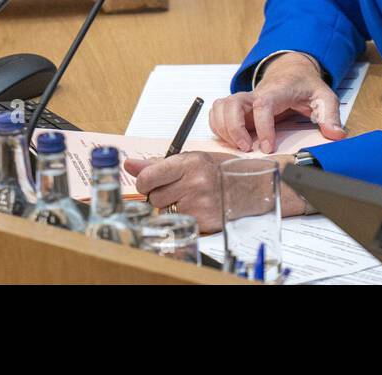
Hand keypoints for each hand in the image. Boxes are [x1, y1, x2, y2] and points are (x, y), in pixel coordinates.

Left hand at [125, 151, 308, 232]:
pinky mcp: (203, 220)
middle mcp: (193, 181)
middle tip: (179, 189)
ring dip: (173, 207)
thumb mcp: (192, 160)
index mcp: (188, 162)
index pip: (148, 176)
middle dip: (162, 195)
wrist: (251, 186)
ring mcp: (199, 202)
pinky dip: (186, 217)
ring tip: (191, 197)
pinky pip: (180, 221)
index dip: (143, 183)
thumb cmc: (220, 171)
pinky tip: (200, 208)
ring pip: (164, 211)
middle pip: (154, 197)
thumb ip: (158, 164)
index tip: (148, 183)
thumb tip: (129, 165)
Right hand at [209, 53, 346, 153]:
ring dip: (223, 128)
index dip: (262, 126)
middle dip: (234, 128)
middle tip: (247, 148)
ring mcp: (245, 100)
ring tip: (239, 146)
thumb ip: (330, 114)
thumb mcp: (324, 96)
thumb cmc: (305, 84)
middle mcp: (256, 94)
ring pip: (220, 107)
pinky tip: (231, 141)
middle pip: (232, 103)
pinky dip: (218, 127)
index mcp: (277, 91)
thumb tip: (336, 134)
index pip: (262, 104)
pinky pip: (218, 113)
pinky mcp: (238, 108)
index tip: (267, 146)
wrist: (291, 70)